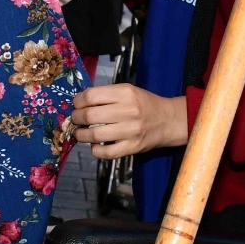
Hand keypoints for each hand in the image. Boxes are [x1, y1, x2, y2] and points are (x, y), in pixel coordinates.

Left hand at [71, 84, 188, 159]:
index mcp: (125, 93)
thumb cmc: (143, 104)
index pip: (91, 96)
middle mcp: (129, 110)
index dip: (78, 101)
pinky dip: (95, 150)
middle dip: (76, 118)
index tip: (77, 105)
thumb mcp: (128, 91)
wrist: (168, 120)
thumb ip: (106, 95)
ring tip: (80, 134)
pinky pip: (106, 153)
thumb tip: (79, 103)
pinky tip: (94, 145)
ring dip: (81, 135)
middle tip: (76, 119)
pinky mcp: (133, 147)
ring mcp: (131, 130)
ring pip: (95, 135)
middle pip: (90, 115)